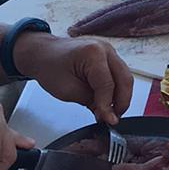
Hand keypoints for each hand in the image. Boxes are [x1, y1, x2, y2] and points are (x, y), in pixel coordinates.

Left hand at [12, 31, 132, 125]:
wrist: (43, 53)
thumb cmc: (49, 66)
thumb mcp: (67, 90)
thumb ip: (90, 102)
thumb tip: (107, 114)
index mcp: (93, 53)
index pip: (108, 84)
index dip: (109, 105)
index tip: (109, 120)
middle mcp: (105, 49)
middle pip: (124, 79)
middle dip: (121, 102)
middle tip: (113, 118)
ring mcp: (109, 51)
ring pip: (125, 77)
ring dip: (121, 96)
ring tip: (110, 112)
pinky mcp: (108, 56)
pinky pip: (119, 74)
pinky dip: (116, 89)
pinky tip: (108, 101)